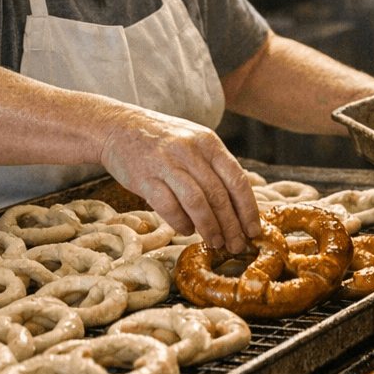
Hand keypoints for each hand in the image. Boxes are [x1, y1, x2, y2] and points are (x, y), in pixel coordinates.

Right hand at [97, 107, 261, 251]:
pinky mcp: (144, 177)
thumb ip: (216, 167)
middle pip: (218, 194)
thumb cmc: (164, 140)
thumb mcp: (195, 143)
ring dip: (209, 227)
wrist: (118, 127)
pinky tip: (187, 231)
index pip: (236, 179)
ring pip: (196, 202)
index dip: (248, 208)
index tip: (254, 230)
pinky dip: (180, 222)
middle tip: (237, 246)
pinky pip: (168, 206)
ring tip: (216, 243)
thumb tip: (242, 203)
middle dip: (231, 225)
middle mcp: (190, 151)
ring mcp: (166, 163)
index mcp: (208, 142)